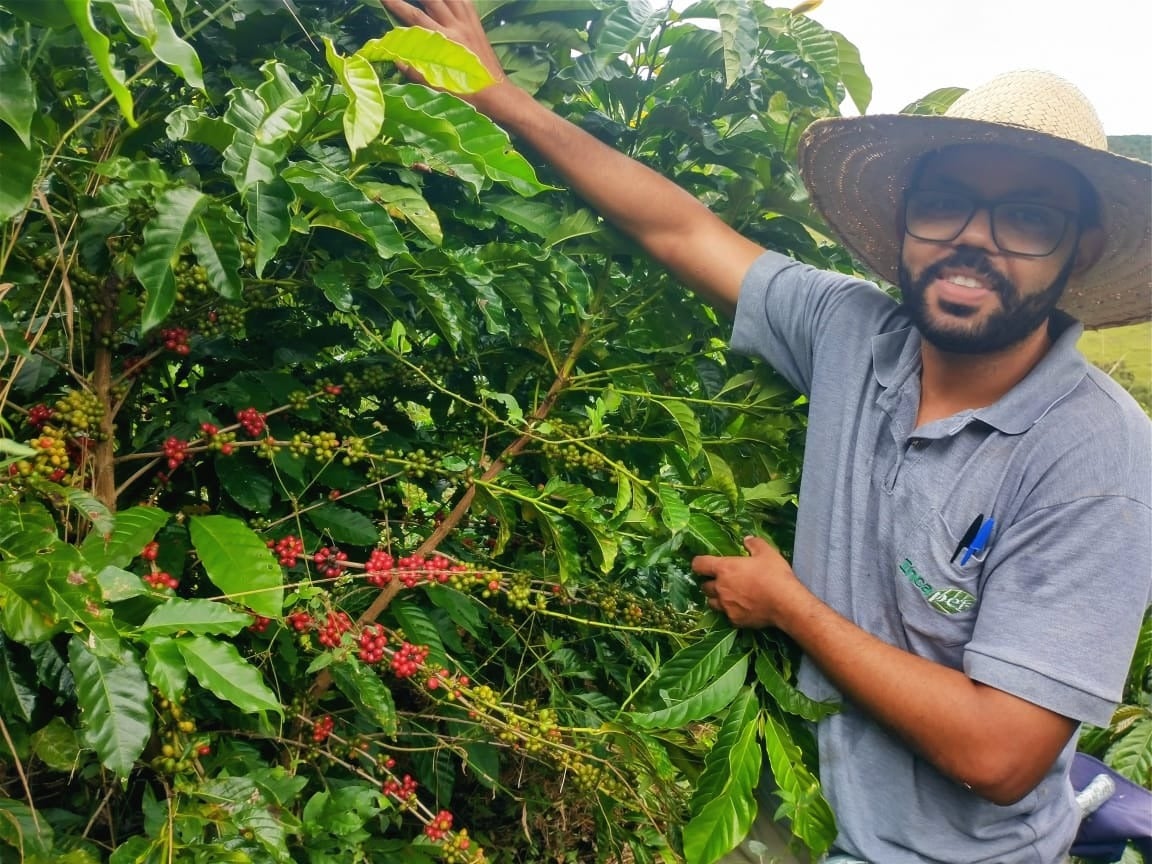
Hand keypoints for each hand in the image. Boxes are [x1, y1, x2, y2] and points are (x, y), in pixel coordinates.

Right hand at [379, 0, 506, 98]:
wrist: (497, 94)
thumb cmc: (468, 95)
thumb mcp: (438, 87)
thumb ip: (416, 72)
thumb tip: (397, 59)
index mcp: (444, 42)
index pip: (415, 18)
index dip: (397, 5)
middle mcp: (456, 28)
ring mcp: (468, 24)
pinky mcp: (476, 25)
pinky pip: (465, 1)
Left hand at [692, 536, 809, 629]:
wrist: (785, 604)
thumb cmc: (775, 575)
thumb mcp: (767, 552)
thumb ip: (754, 543)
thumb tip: (747, 539)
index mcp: (724, 568)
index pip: (698, 564)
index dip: (699, 563)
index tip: (703, 564)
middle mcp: (721, 588)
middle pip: (704, 586)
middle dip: (709, 582)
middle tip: (721, 580)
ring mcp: (726, 606)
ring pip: (712, 603)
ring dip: (716, 598)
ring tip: (728, 596)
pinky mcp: (734, 620)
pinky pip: (727, 615)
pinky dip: (730, 611)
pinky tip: (741, 608)